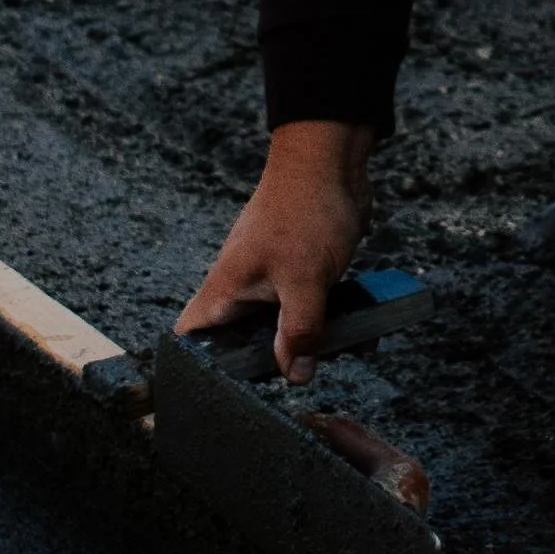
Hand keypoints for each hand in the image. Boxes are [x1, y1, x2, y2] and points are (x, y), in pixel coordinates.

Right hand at [175, 119, 374, 382]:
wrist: (331, 160)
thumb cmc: (306, 210)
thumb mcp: (305, 280)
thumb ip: (300, 332)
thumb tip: (296, 376)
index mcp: (226, 290)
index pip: (190, 338)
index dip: (195, 368)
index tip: (218, 392)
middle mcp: (242, 287)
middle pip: (243, 342)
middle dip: (272, 363)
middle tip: (304, 374)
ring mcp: (271, 279)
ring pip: (282, 327)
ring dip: (312, 343)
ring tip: (345, 350)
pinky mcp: (300, 271)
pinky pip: (309, 308)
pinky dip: (331, 321)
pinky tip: (363, 330)